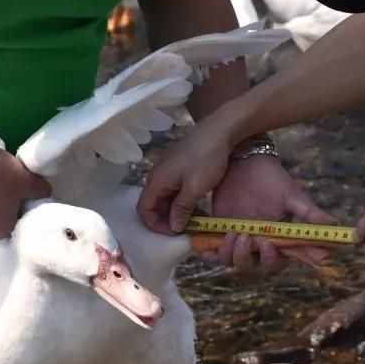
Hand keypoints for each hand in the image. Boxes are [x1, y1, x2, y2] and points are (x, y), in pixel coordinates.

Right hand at [0, 140, 51, 245]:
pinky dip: (2, 201)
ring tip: (27, 198)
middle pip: (10, 234)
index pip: (17, 249)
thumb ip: (42, 191)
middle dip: (24, 222)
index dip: (30, 241)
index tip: (42, 230)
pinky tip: (10, 188)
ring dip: (13, 210)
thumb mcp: (26, 182)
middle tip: (40, 211)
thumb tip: (46, 193)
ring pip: (1, 219)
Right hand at [138, 119, 232, 234]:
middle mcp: (157, 175)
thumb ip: (181, 209)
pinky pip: (174, 189)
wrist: (220, 130)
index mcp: (156, 180)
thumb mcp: (195, 188)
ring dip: (176, 211)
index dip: (155, 225)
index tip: (174, 233)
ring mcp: (168, 170)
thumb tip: (173, 227)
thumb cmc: (206, 159)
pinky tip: (197, 206)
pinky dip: (182, 200)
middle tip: (185, 229)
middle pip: (154, 204)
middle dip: (167, 220)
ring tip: (194, 220)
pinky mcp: (178, 166)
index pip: (144, 209)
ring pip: (165, 197)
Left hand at [210, 155, 336, 272]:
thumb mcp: (292, 195)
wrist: (243, 163)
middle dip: (257, 257)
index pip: (283, 259)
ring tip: (235, 232)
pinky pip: (215, 253)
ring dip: (235, 253)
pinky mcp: (220, 234)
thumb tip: (335, 225)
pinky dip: (212, 252)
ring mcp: (240, 240)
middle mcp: (260, 244)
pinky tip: (211, 243)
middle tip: (256, 239)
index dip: (282, 259)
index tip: (274, 246)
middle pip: (258, 266)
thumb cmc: (272, 180)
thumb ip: (310, 213)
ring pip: (236, 262)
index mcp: (279, 239)